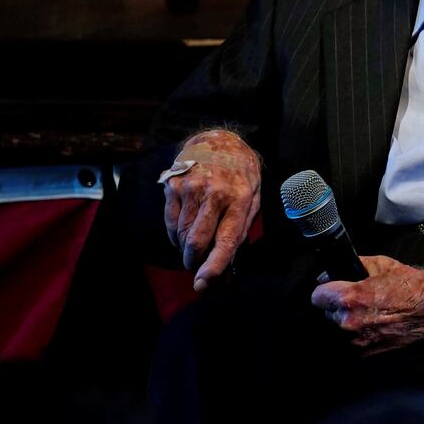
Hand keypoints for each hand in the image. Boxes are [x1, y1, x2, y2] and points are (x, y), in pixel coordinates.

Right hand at [164, 129, 260, 290]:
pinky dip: (175, 234)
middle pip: (197, 241)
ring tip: (194, 245)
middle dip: (194, 262)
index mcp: (241, 199)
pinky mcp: (174, 185)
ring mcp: (191, 188)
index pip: (226, 240)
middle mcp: (215, 194)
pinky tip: (183, 232)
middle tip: (196, 267)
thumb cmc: (241, 174)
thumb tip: (228, 263)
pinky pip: (170, 222)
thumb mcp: (253, 197)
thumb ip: (241, 228)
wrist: (219, 140)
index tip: (202, 283)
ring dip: (185, 248)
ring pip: (182, 234)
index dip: (213, 266)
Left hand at [311, 256, 423, 354]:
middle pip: (328, 313)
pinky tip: (379, 324)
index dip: (325, 290)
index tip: (331, 290)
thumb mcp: (384, 264)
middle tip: (361, 299)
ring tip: (372, 312)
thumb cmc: (415, 287)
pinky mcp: (368, 353)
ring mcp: (359, 340)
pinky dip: (362, 334)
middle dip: (340, 306)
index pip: (316, 296)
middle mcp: (350, 322)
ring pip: (341, 329)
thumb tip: (338, 268)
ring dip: (351, 321)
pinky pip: (354, 342)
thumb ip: (356, 265)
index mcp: (350, 298)